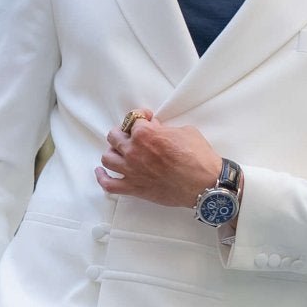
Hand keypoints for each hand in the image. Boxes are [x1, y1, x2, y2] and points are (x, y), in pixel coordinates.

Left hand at [96, 111, 221, 208]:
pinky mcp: (134, 188)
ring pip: (107, 158)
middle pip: (114, 136)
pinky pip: (108, 185)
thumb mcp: (185, 131)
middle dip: (123, 132)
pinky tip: (101, 172)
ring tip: (120, 152)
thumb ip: (165, 128)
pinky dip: (102, 178)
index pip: (133, 119)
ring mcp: (131, 171)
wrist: (205, 185)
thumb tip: (157, 129)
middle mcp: (133, 151)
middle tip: (132, 135)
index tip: (147, 119)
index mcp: (145, 134)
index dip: (141, 117)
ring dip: (112, 152)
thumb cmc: (198, 157)